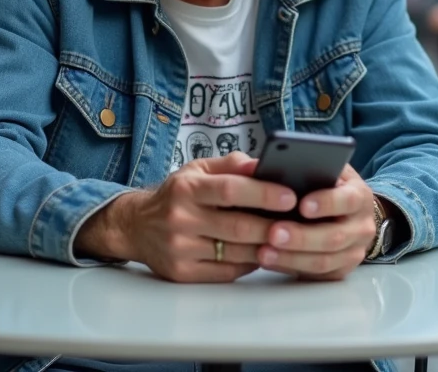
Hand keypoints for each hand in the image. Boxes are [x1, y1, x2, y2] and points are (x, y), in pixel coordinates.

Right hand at [78, 151, 295, 282]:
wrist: (136, 226)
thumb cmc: (176, 194)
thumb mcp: (197, 169)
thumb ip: (231, 164)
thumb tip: (265, 165)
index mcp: (186, 188)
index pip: (230, 190)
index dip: (264, 194)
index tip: (291, 196)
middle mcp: (180, 218)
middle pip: (238, 226)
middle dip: (273, 226)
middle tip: (301, 224)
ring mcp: (180, 249)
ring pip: (236, 253)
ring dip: (266, 247)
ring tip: (287, 238)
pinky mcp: (182, 273)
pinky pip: (227, 272)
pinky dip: (249, 263)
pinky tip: (262, 252)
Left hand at [255, 164, 376, 280]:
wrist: (349, 212)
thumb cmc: (327, 185)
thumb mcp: (326, 169)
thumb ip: (305, 165)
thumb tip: (264, 166)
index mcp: (360, 196)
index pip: (348, 200)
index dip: (326, 203)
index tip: (302, 204)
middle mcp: (362, 226)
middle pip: (334, 237)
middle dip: (301, 236)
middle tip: (273, 232)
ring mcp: (354, 252)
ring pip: (324, 261)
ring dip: (292, 258)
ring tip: (263, 252)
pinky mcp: (341, 271)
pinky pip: (316, 275)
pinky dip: (290, 268)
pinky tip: (270, 261)